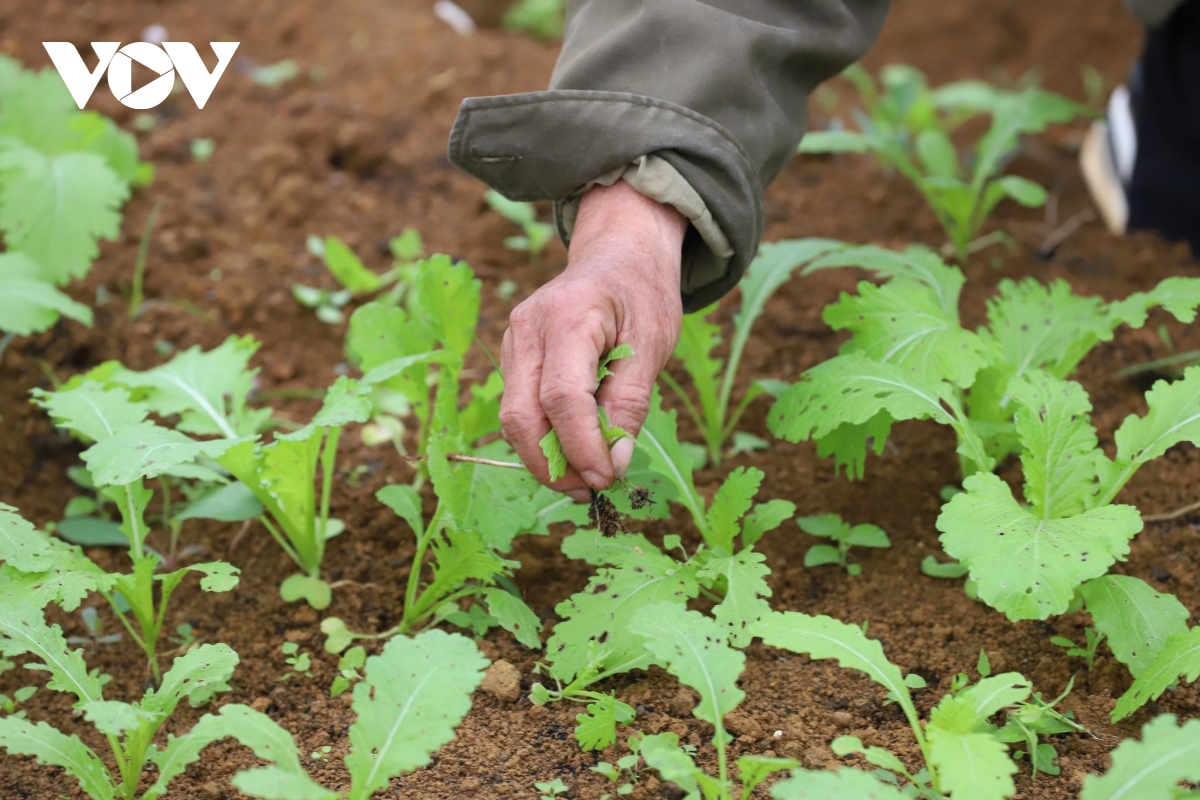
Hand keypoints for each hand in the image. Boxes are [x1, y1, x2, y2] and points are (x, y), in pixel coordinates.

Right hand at [500, 181, 686, 499]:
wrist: (618, 254)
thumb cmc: (641, 295)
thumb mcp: (653, 344)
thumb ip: (629, 404)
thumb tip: (612, 464)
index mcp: (568, 315)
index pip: (562, 397)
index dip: (580, 447)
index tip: (605, 480)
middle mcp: (528, 327)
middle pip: (522, 414)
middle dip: (553, 464)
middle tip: (591, 491)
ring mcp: (514, 341)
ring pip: (514, 417)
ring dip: (545, 458)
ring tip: (585, 478)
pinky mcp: (513, 356)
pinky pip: (519, 407)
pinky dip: (543, 438)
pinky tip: (573, 451)